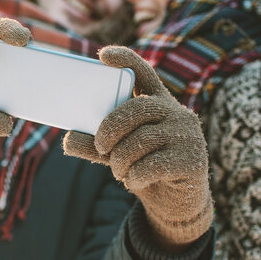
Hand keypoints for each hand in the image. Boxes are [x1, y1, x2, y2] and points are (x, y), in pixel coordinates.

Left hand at [63, 46, 212, 250]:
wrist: (177, 204)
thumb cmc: (146, 169)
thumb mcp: (118, 154)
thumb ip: (96, 146)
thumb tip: (68, 139)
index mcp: (158, 103)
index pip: (143, 73)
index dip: (125, 59)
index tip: (103, 55)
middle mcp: (177, 112)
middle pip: (136, 108)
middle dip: (109, 129)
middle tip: (100, 147)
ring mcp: (188, 135)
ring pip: (140, 140)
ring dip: (120, 160)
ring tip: (120, 171)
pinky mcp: (193, 160)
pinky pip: (151, 165)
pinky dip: (134, 176)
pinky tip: (134, 181)